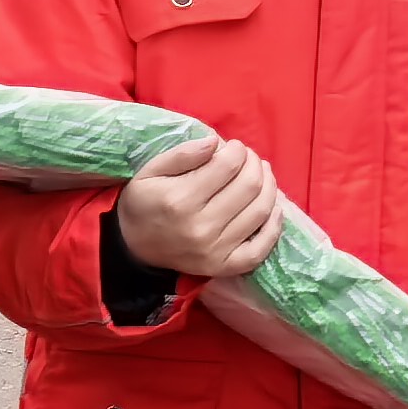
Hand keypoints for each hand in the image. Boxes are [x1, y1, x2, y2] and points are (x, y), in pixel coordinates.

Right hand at [117, 133, 286, 279]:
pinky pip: (260, 249)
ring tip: (261, 175)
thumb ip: (183, 154)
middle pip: (250, 186)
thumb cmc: (144, 204)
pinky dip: (274, 227)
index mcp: (181, 199)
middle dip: (255, 164)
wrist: (133, 248)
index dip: (238, 150)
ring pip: (261, 211)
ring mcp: (215, 250)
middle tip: (248, 159)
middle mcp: (201, 226)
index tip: (234, 147)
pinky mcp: (224, 267)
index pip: (229, 165)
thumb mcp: (150, 171)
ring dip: (269, 186)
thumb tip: (216, 141)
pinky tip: (274, 208)